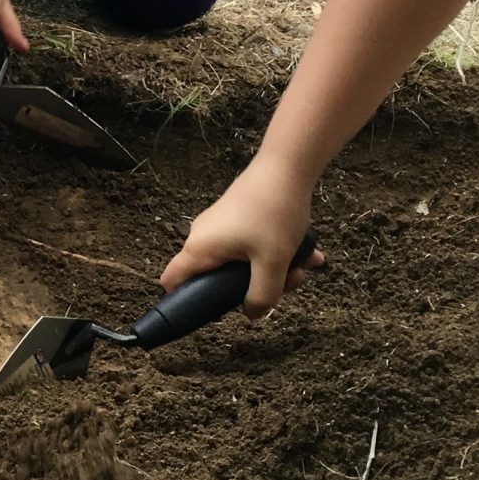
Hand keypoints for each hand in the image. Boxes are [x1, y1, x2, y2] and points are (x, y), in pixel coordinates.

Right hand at [162, 158, 322, 315]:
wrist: (287, 166)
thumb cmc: (273, 211)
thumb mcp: (272, 263)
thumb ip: (262, 297)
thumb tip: (253, 314)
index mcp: (200, 249)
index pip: (172, 283)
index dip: (185, 303)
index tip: (215, 312)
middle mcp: (204, 237)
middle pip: (218, 278)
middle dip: (254, 286)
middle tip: (286, 281)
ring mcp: (221, 227)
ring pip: (242, 263)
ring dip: (273, 269)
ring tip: (304, 263)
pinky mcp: (238, 217)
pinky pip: (252, 246)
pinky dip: (275, 252)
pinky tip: (306, 251)